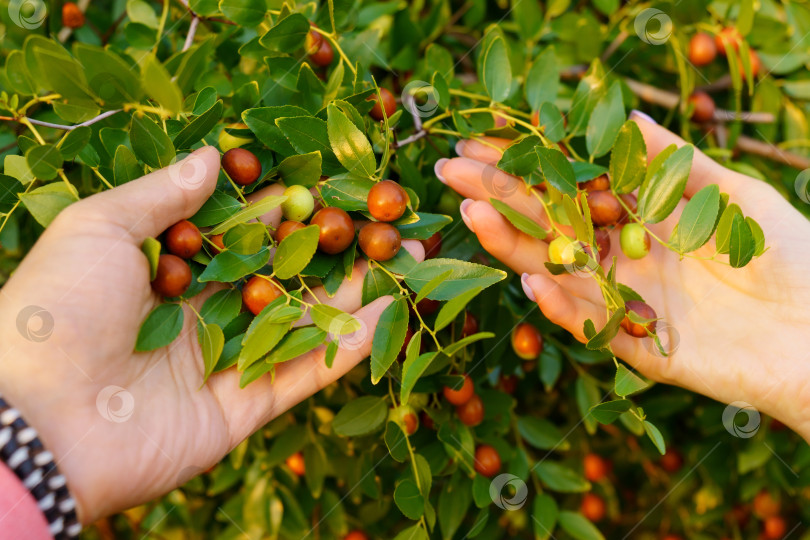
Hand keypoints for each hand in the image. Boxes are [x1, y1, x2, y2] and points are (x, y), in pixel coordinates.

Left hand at [0, 146, 424, 522]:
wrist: (31, 420)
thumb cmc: (55, 311)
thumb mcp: (98, 229)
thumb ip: (161, 195)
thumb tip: (214, 156)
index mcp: (165, 273)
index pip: (239, 234)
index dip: (286, 210)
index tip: (331, 183)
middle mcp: (200, 317)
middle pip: (281, 279)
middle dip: (334, 252)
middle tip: (386, 224)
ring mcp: (223, 365)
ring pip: (302, 325)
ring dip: (356, 296)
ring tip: (407, 263)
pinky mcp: (240, 410)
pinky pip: (302, 375)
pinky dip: (345, 348)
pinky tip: (388, 313)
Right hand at [434, 114, 809, 438]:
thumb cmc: (790, 254)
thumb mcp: (732, 192)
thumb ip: (674, 161)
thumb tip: (625, 116)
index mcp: (638, 218)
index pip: (569, 187)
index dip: (528, 164)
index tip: (483, 140)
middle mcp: (621, 257)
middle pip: (549, 225)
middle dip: (500, 196)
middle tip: (450, 170)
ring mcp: (624, 301)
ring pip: (557, 272)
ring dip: (513, 245)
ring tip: (472, 213)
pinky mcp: (637, 346)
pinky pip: (590, 325)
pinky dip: (560, 305)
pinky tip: (530, 278)